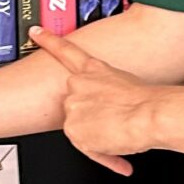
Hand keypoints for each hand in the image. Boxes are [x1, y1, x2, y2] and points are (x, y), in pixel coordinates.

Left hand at [29, 26, 182, 175]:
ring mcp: (73, 107)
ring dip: (99, 134)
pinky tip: (118, 145)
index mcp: (94, 70)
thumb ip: (106, 92)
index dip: (48, 40)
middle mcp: (78, 85)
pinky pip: (87, 147)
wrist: (148, 114)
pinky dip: (104, 151)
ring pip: (81, 127)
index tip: (35, 32)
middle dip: (92, 115)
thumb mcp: (125, 84)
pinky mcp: (72, 128)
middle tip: (113, 119)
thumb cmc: (147, 100)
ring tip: (120, 129)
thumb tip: (105, 110)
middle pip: (76, 105)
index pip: (66, 50)